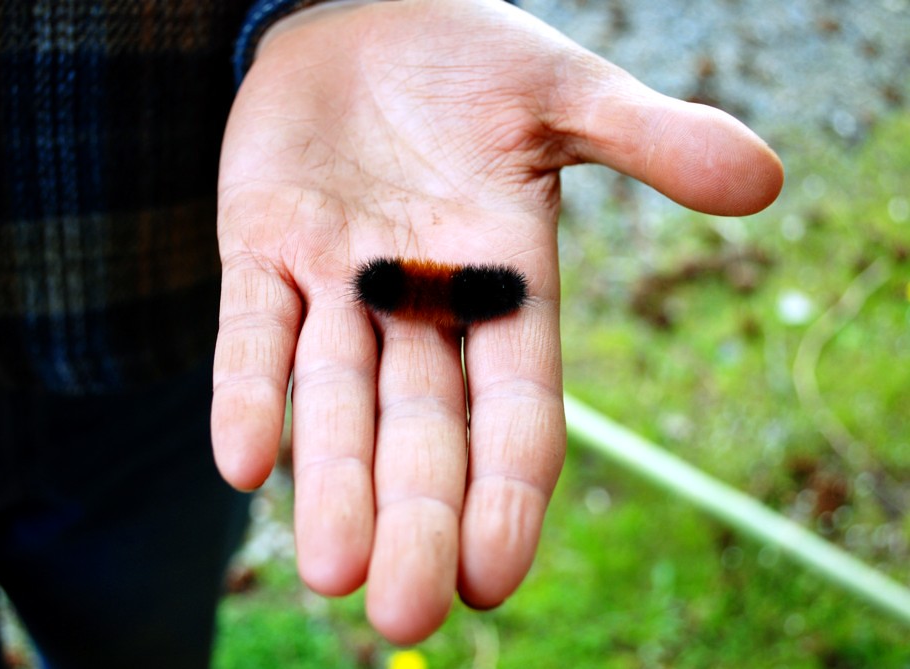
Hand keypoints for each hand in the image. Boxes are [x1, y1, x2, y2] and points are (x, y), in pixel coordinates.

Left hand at [212, 0, 781, 643]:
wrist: (364, 16)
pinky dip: (248, 392)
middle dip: (415, 518)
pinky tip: (243, 460)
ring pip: (334, 400)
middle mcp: (420, 304)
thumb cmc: (470, 58)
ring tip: (331, 570)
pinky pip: (250, 332)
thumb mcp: (564, 94)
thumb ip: (650, 140)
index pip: (514, 407)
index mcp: (504, 284)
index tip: (493, 575)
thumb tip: (763, 181)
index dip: (507, 489)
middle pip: (421, 430)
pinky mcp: (260, 248)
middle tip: (405, 611)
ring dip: (333, 481)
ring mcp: (335, 282)